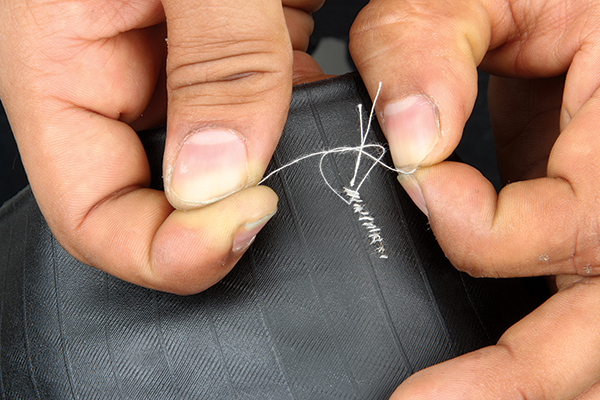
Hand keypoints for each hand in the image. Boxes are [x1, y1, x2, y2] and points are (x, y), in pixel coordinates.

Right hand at [0, 0, 323, 293]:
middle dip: (228, 211)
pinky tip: (323, 106)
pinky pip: (258, 116)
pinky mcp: (225, 57)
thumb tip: (217, 177)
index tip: (252, 215)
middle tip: (289, 189)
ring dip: (273, 165)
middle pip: (160, 203)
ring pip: (220, 166)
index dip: (170, 247)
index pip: (92, 217)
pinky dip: (295, 120)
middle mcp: (118, 84)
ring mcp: (176, 76)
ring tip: (318, 138)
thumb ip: (215, 62)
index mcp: (66, 69)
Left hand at [350, 0, 599, 397]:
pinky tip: (483, 373)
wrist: (588, 18)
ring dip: (532, 386)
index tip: (422, 186)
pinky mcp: (585, 241)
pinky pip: (576, 317)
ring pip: (598, 344)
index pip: (581, 226)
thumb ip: (432, 40)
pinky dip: (539, 359)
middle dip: (518, 379)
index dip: (484, 226)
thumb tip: (411, 137)